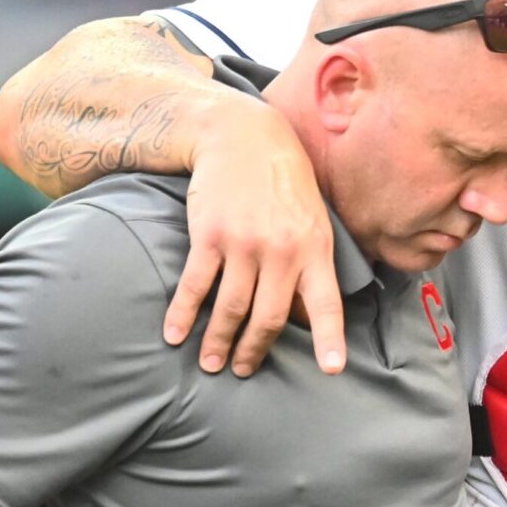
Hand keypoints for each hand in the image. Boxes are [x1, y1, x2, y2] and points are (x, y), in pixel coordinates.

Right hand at [161, 95, 345, 376]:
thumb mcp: (313, 219)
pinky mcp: (210, 235)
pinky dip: (183, 314)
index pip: (327, 302)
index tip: (332, 369)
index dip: (329, 338)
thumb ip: (310, 262)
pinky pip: (196, 286)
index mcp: (316, 248)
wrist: (244, 137)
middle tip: (241, 370)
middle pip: (269, 317)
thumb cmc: (284, 183)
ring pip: (231, 308)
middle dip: (254, 350)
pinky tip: (173, 334)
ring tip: (210, 363)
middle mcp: (283, 250)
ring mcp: (246, 243)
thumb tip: (302, 314)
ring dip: (217, 341)